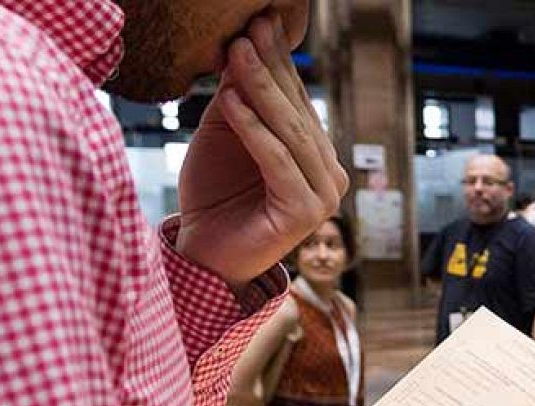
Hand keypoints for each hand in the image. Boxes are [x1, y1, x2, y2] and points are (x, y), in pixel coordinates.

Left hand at [177, 15, 348, 288]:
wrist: (205, 254)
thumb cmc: (214, 196)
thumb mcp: (224, 137)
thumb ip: (238, 103)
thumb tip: (244, 51)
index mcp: (316, 154)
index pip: (297, 100)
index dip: (279, 61)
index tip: (261, 21)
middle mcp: (329, 173)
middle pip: (296, 112)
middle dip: (271, 68)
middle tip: (250, 28)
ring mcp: (324, 195)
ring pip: (290, 133)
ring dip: (261, 90)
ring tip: (237, 52)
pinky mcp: (306, 214)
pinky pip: (277, 162)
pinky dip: (254, 131)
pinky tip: (231, 102)